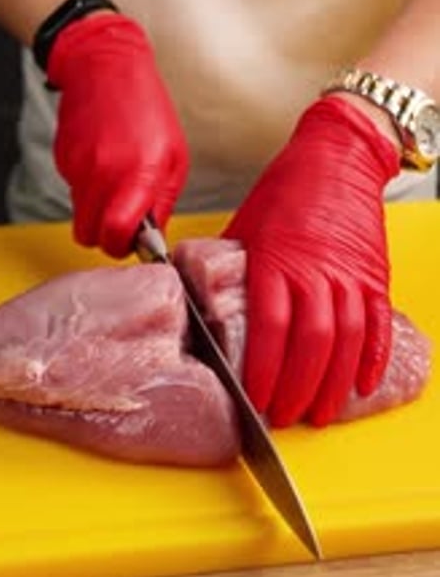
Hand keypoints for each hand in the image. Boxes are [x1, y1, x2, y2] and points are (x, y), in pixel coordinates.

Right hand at [47, 13, 188, 257]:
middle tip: (120, 221)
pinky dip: (86, 185)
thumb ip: (162, 201)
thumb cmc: (147, 108)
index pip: (117, 233)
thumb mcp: (175, 156)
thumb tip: (153, 235)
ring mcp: (80, 167)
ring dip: (96, 210)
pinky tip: (100, 159)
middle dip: (104, 236)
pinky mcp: (64, 159)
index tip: (130, 242)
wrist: (106, 67)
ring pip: (80, 215)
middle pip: (90, 235)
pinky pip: (73, 190)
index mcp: (140, 173)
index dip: (122, 246)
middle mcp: (106, 173)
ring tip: (114, 180)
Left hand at [223, 97, 399, 426]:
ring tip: (322, 415)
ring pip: (346, 339)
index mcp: (275, 260)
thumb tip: (199, 308)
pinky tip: (364, 384)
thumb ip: (227, 272)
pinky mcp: (375, 275)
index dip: (264, 370)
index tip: (255, 401)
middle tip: (285, 419)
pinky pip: (378, 323)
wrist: (336, 157)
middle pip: (310, 342)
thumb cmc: (284, 192)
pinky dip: (374, 357)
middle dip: (298, 389)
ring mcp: (350, 274)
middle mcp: (315, 270)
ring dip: (334, 384)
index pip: (269, 327)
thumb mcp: (243, 228)